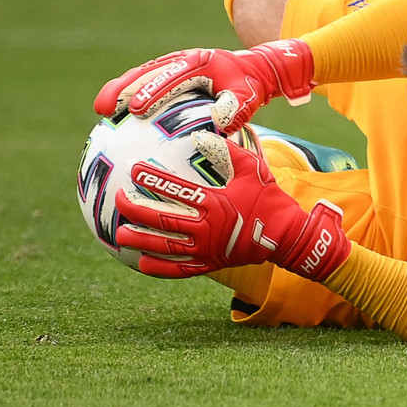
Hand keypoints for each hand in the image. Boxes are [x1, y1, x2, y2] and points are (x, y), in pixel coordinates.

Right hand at [93, 39, 314, 133]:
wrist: (249, 69)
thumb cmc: (248, 84)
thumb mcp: (250, 95)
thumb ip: (238, 108)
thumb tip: (222, 125)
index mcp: (198, 62)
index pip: (171, 77)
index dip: (152, 92)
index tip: (137, 110)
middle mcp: (179, 60)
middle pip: (145, 72)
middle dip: (122, 88)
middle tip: (103, 108)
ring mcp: (170, 66)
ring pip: (138, 76)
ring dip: (118, 91)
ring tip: (100, 110)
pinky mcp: (166, 75)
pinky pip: (143, 83)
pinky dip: (127, 95)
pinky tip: (113, 116)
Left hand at [115, 130, 349, 279]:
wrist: (287, 236)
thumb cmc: (269, 198)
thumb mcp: (253, 169)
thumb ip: (227, 151)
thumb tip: (200, 136)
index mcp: (214, 203)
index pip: (177, 190)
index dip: (153, 179)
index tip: (134, 170)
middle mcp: (206, 228)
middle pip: (163, 221)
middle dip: (137, 211)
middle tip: (119, 200)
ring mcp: (206, 250)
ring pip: (166, 248)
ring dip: (141, 241)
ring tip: (120, 234)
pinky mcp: (210, 265)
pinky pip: (180, 270)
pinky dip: (160, 268)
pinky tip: (142, 264)